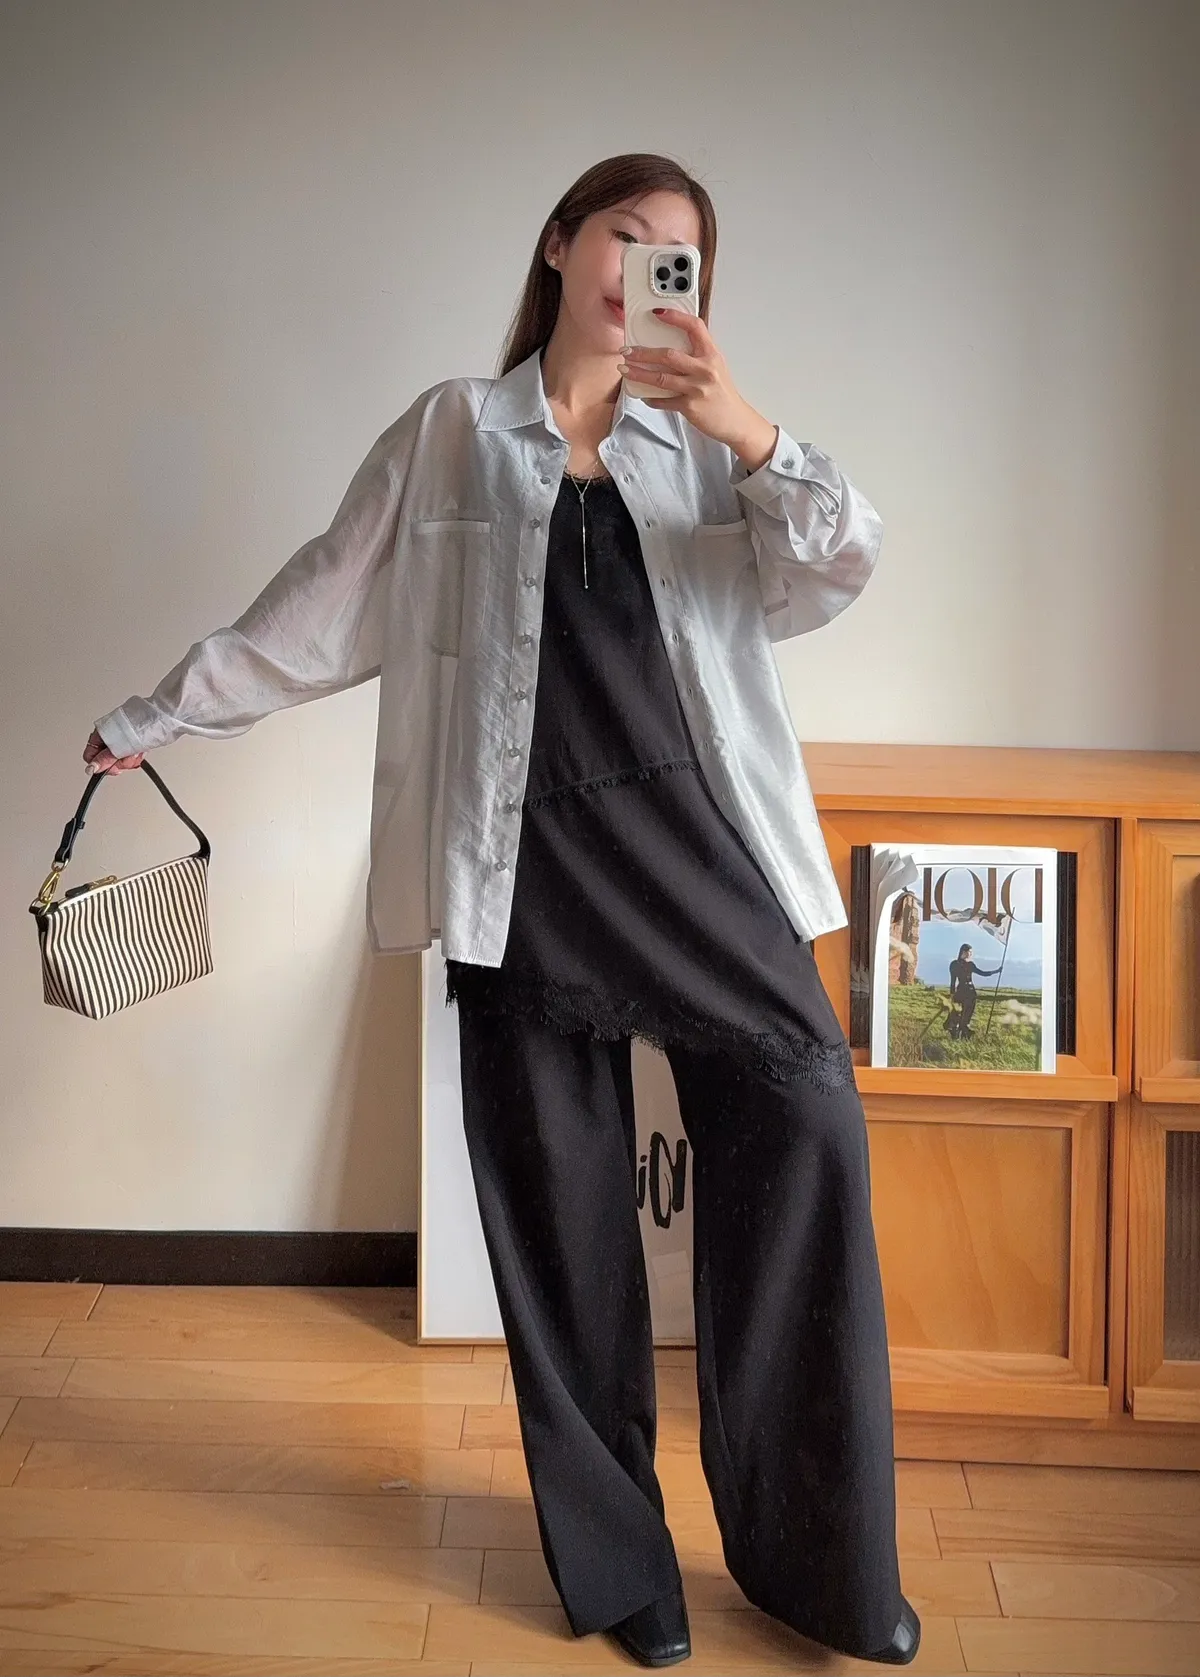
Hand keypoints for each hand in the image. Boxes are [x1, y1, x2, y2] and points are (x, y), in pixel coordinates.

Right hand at [83, 727, 143, 775]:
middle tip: (128, 758)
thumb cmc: (134, 727)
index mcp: (99, 735)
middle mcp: (107, 737)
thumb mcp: (117, 747)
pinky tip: (141, 751)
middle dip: (121, 762)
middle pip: (107, 760)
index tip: (114, 768)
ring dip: (131, 759)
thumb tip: (91, 769)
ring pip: (120, 759)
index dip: (101, 765)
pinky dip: (136, 756)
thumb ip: (104, 759)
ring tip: (136, 752)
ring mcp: (119, 740)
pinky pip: (130, 756)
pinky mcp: (131, 743)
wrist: (154, 720)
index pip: (91, 757)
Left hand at [617, 309, 774, 460]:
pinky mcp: (689, 407)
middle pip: (668, 355)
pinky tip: (643, 396)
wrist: (735, 420)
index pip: (694, 326)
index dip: (676, 317)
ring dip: (639, 373)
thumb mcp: (716, 366)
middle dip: (643, 352)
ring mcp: (696, 388)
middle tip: (627, 351)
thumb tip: (671, 346)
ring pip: (661, 378)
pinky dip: (651, 399)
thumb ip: (698, 354)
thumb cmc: (722, 392)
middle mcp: (705, 369)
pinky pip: (664, 401)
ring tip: (624, 369)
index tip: (657, 313)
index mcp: (711, 354)